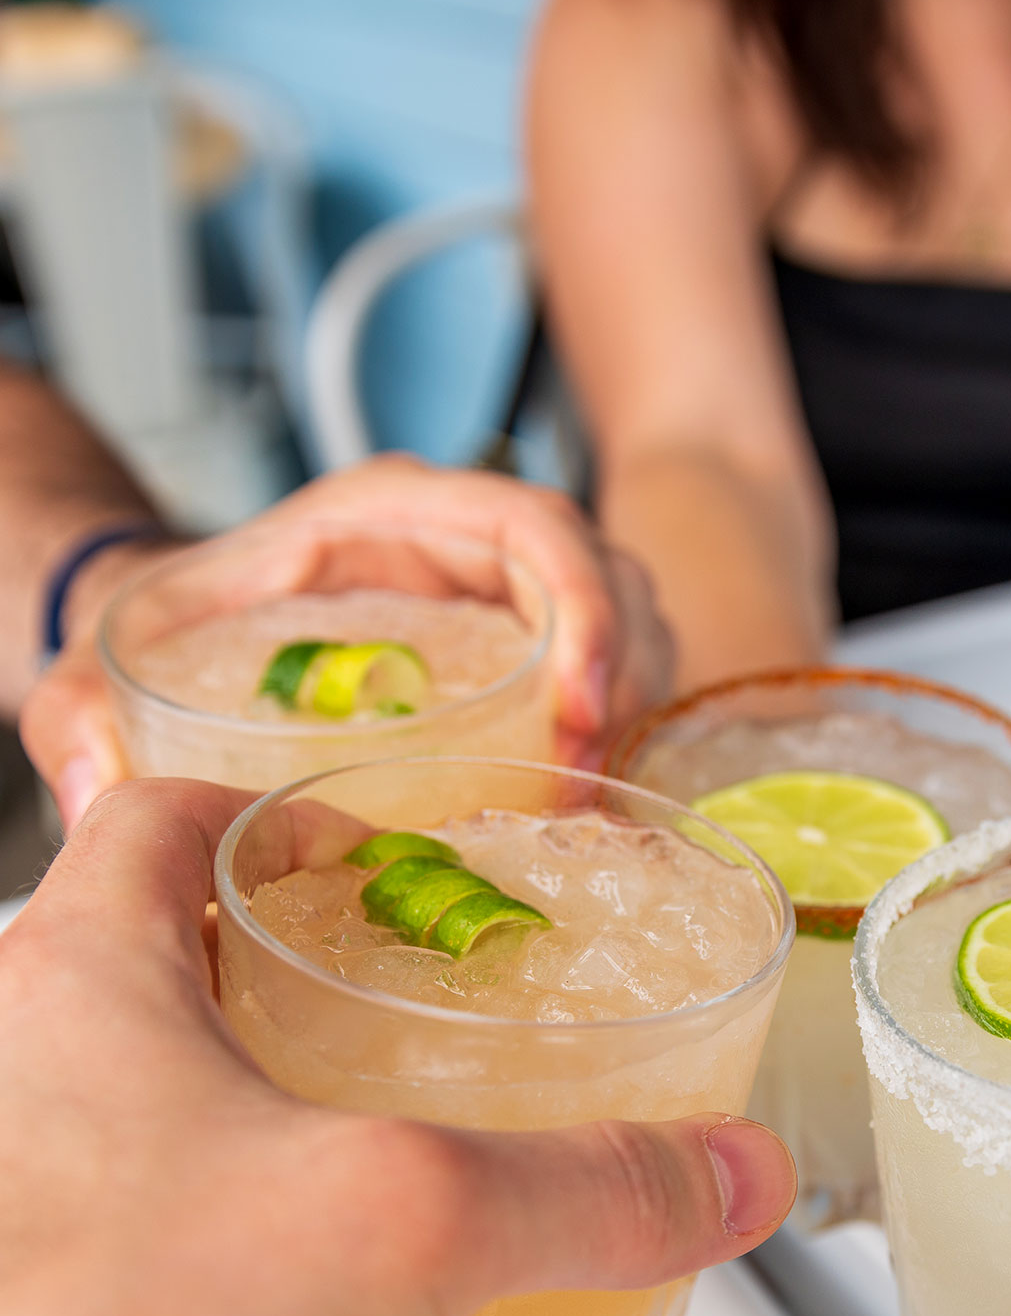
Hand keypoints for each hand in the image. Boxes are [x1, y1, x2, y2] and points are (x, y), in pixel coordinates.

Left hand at [0, 778, 794, 1315]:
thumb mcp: (407, 1230)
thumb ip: (590, 1186)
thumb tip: (735, 1171)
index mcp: (70, 985)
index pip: (169, 819)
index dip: (298, 816)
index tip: (403, 862)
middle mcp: (25, 1079)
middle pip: (183, 963)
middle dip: (327, 977)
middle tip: (459, 1008)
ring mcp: (33, 1212)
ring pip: (183, 1109)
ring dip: (307, 1115)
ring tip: (446, 1154)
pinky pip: (180, 1242)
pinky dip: (278, 1242)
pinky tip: (377, 1306)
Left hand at [22, 456, 675, 824]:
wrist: (184, 639)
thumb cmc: (168, 635)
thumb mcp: (105, 665)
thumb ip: (76, 719)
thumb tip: (97, 798)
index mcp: (387, 512)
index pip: (533, 523)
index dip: (583, 604)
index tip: (580, 706)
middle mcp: (465, 541)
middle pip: (608, 577)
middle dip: (620, 680)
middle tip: (583, 786)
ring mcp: (507, 595)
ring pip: (629, 625)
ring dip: (630, 711)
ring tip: (584, 803)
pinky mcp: (527, 652)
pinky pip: (611, 675)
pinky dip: (615, 735)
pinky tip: (584, 803)